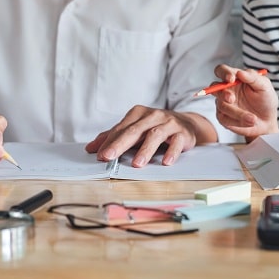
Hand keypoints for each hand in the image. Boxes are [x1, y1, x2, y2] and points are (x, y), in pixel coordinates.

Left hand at [85, 105, 216, 167]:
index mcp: (138, 113)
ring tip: (136, 164)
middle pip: (134, 130)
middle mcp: (153, 116)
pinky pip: (176, 142)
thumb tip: (91, 148)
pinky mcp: (182, 133)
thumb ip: (114, 137)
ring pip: (155, 135)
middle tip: (109, 157)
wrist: (187, 123)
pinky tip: (166, 162)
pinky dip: (171, 152)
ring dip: (145, 150)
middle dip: (120, 144)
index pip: (121, 129)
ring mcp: (169, 123)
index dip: (109, 142)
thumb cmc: (156, 127)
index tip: (99, 155)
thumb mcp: (135, 129)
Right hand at [213, 64, 278, 139]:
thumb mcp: (264, 87)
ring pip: (221, 105)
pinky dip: (237, 121)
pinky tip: (248, 122)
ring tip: (253, 119)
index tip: (231, 79)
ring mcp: (223, 104)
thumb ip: (253, 77)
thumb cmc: (266, 101)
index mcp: (235, 79)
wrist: (267, 121)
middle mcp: (226, 90)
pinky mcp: (223, 117)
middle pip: (213, 87)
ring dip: (238, 113)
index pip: (222, 70)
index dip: (223, 73)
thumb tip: (240, 72)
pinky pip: (224, 118)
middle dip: (222, 93)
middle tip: (231, 99)